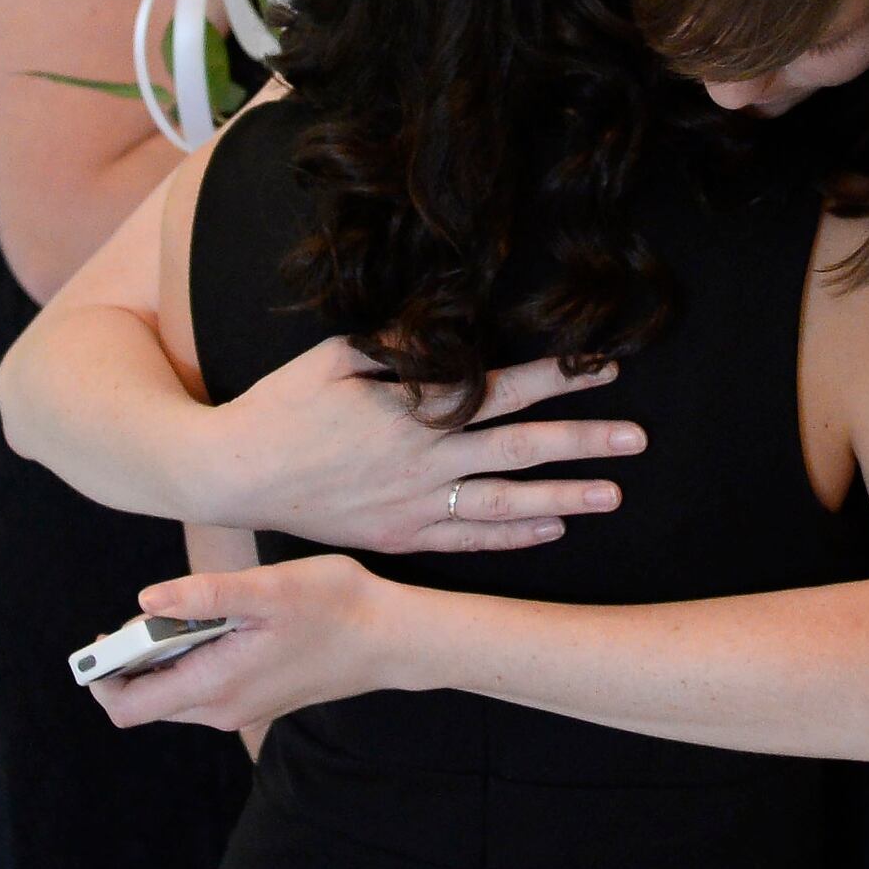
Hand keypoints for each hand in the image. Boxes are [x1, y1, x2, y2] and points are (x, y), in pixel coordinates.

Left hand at [95, 555, 394, 733]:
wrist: (393, 638)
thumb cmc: (336, 606)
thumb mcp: (267, 589)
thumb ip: (202, 595)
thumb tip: (143, 602)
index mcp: (216, 686)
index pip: (128, 707)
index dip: (103, 676)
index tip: (103, 638)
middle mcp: (223, 709)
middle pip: (145, 702)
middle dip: (130, 661)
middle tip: (149, 614)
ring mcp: (241, 708)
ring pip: (173, 694)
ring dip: (162, 658)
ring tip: (188, 613)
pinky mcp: (256, 697)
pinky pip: (201, 688)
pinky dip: (190, 659)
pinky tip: (217, 623)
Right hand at [221, 335, 641, 555]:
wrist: (231, 474)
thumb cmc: (281, 405)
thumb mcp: (336, 357)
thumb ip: (397, 346)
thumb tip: (448, 330)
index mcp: (413, 409)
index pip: (502, 390)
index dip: (557, 378)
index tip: (604, 367)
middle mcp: (423, 460)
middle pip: (520, 449)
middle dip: (583, 441)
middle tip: (637, 437)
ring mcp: (413, 505)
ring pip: (504, 501)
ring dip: (563, 496)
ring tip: (614, 494)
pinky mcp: (398, 537)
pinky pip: (467, 538)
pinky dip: (512, 535)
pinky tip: (550, 529)